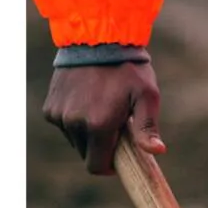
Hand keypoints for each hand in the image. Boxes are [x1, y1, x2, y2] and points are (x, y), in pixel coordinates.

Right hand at [43, 62, 164, 175]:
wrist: (97, 40)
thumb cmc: (128, 69)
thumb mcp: (146, 96)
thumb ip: (147, 127)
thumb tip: (157, 151)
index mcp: (98, 125)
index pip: (96, 167)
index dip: (110, 167)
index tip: (121, 156)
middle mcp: (74, 123)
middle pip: (87, 154)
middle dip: (102, 147)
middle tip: (117, 125)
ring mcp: (59, 115)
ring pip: (75, 140)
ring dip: (89, 133)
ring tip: (103, 108)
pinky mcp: (50, 107)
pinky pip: (64, 126)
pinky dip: (76, 121)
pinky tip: (88, 101)